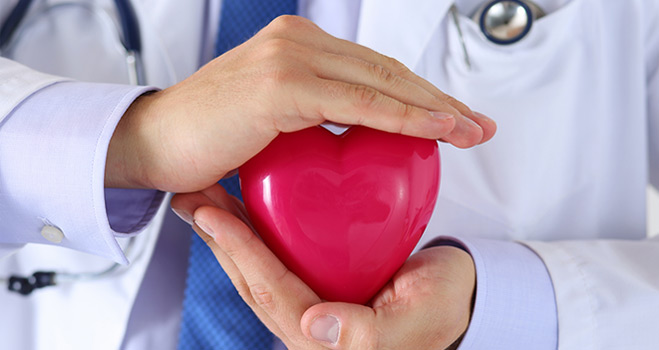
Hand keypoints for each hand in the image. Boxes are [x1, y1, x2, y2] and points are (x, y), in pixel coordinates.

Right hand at [106, 15, 495, 190]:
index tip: (453, 119)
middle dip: (439, 100)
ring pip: (381, 83)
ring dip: (433, 108)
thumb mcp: (272, 121)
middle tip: (477, 126)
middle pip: (387, 71)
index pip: (373, 69)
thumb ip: (312, 119)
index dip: (419, 93)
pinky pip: (357, 105)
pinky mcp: (282, 86)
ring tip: (470, 131)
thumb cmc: (207, 138)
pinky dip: (401, 118)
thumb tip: (349, 144)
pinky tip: (435, 131)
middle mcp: (297, 41)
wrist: (150, 144)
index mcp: (297, 46)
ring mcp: (290, 58)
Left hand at [171, 184, 476, 348]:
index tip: (213, 215)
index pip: (271, 291)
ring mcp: (312, 300)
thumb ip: (368, 333)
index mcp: (322, 342)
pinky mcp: (319, 280)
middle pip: (253, 279)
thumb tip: (314, 327)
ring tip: (202, 195)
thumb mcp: (414, 322)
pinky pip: (280, 254)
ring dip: (230, 231)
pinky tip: (244, 201)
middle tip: (191, 198)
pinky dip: (258, 227)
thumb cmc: (440, 310)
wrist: (459, 297)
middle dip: (220, 239)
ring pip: (260, 264)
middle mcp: (308, 324)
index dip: (241, 252)